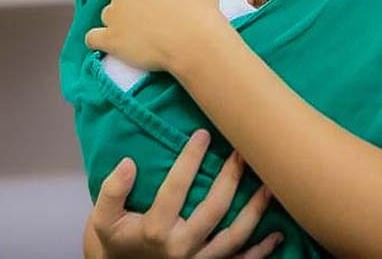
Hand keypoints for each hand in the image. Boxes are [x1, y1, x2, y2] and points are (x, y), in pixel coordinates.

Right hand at [86, 130, 283, 258]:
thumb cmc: (117, 240)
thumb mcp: (103, 218)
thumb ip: (111, 191)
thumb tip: (128, 163)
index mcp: (155, 230)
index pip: (175, 189)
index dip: (189, 160)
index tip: (203, 134)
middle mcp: (180, 248)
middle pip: (213, 210)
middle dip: (231, 178)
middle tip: (242, 150)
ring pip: (234, 237)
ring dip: (255, 211)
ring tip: (269, 185)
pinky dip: (260, 251)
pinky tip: (277, 234)